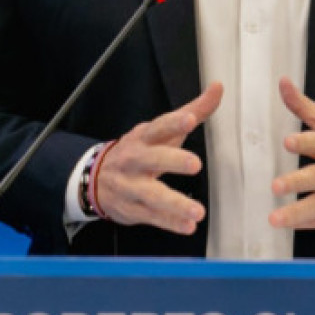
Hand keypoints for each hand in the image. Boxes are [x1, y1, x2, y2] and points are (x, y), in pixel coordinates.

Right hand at [93, 82, 219, 234]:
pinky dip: (170, 222)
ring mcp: (131, 186)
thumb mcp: (161, 129)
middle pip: (152, 159)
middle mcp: (135, 160)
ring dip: (175, 203)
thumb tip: (218, 88)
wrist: (97, 178)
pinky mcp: (133, 208)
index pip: (158, 127)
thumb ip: (193, 110)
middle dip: (172, 161)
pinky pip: (152, 217)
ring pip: (152, 194)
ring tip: (197, 211)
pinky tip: (187, 226)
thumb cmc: (139, 151)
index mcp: (143, 138)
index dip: (173, 123)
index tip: (190, 119)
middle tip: (194, 164)